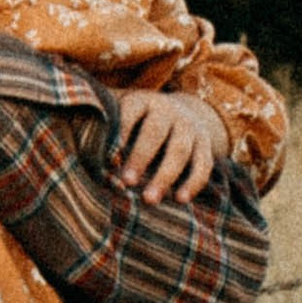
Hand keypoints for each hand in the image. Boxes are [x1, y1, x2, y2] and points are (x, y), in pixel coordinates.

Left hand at [113, 87, 227, 201]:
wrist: (185, 114)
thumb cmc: (141, 124)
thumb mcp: (126, 118)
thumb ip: (111, 134)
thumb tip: (96, 161)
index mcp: (143, 102)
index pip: (131, 111)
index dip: (121, 131)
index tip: (110, 157)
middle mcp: (168, 111)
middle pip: (155, 132)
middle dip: (140, 157)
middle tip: (127, 182)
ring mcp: (189, 127)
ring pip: (179, 150)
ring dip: (164, 176)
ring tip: (149, 199)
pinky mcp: (205, 145)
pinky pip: (203, 164)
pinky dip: (193, 183)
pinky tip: (180, 200)